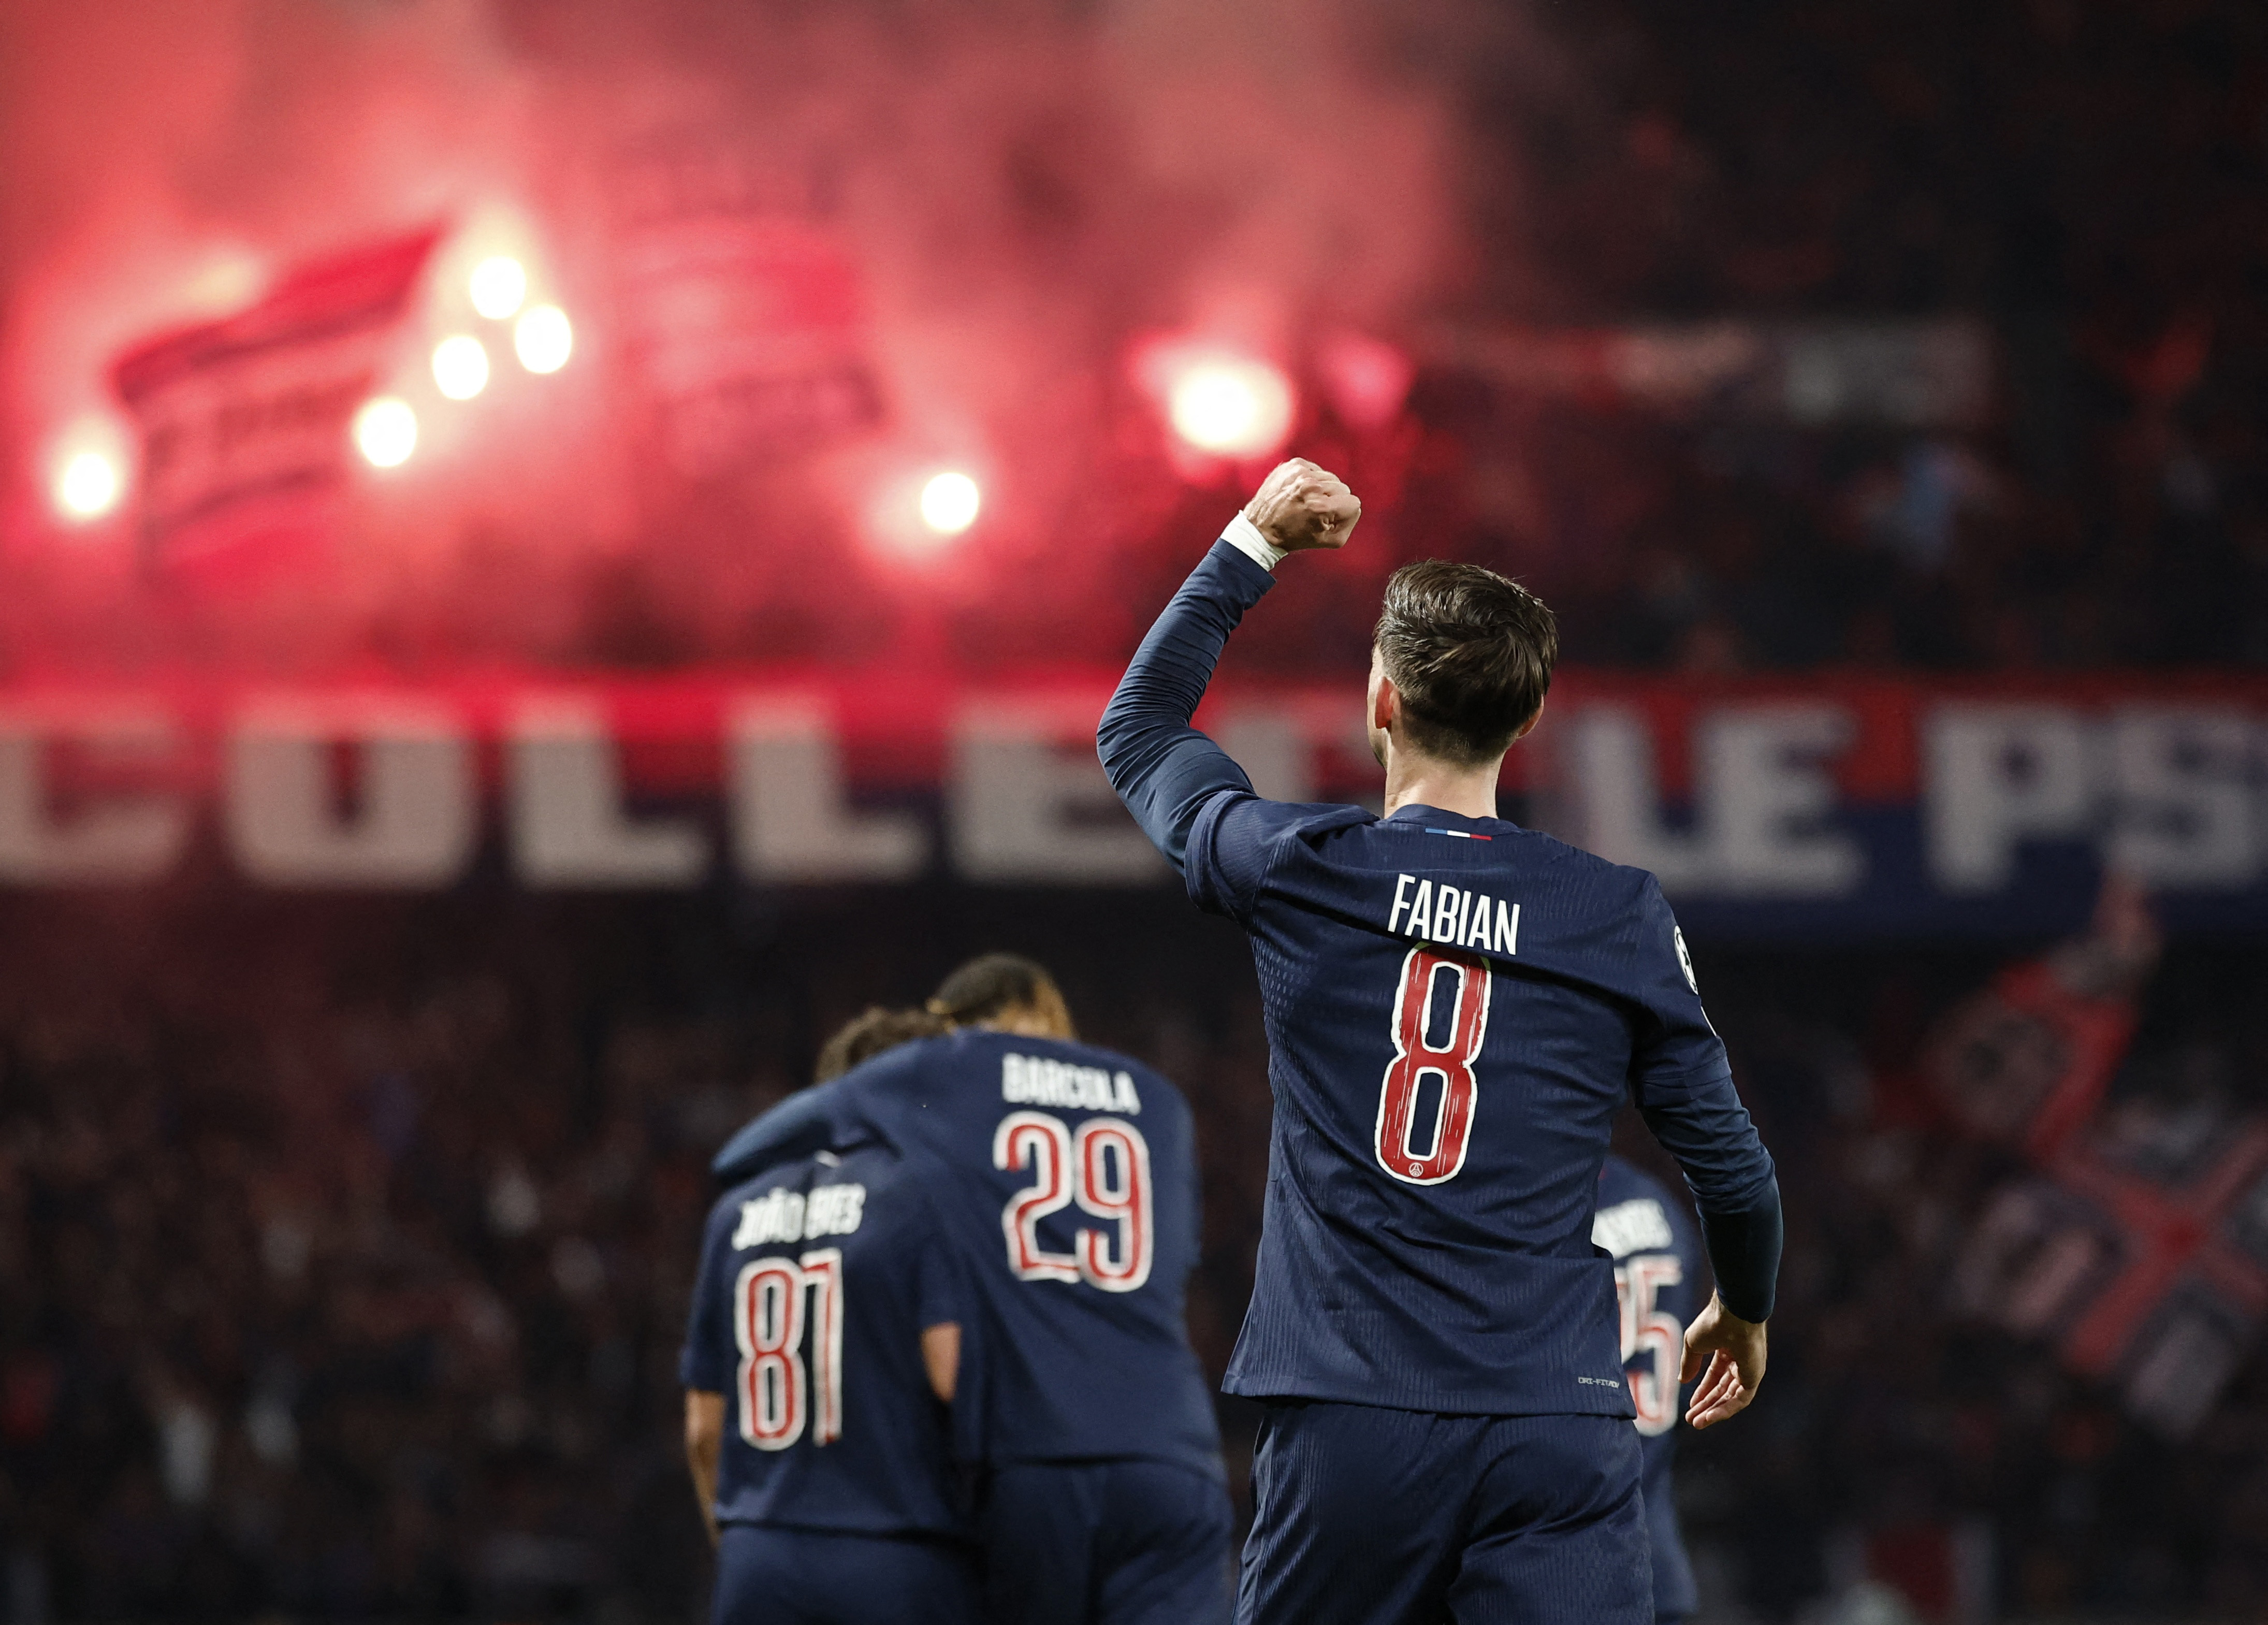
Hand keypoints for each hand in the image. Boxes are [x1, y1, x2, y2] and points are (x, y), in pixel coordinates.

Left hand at [1244, 458, 1360, 554]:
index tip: (1327, 519)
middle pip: (1342, 488)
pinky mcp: (1293, 465)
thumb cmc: (1295, 537)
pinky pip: (1316, 470)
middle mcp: (1310, 486)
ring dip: (1321, 489)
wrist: (1260, 528)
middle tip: (1313, 511)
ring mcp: (1300, 472)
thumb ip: (1349, 521)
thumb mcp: (1330, 541)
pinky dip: (1310, 480)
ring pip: (1329, 478)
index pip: (1353, 502)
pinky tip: (1298, 492)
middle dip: (1333, 500)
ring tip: (1304, 501)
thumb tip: (1352, 504)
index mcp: (1320, 506)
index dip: (1343, 513)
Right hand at [1680, 1292, 1765, 1429]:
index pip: (1715, 1376)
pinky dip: (1726, 1409)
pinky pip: (1740, 1399)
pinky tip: (1710, 1416)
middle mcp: (1740, 1362)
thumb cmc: (1712, 1324)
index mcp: (1726, 1350)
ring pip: (1731, 1398)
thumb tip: (1683, 1380)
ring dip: (1714, 1411)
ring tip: (1697, 1423)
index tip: (1691, 1405)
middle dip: (1706, 1405)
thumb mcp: (1693, 1344)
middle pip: (1722, 1390)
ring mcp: (1748, 1370)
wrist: (1732, 1315)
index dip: (1702, 1391)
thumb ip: (1689, 1363)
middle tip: (1692, 1420)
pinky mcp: (1754, 1377)